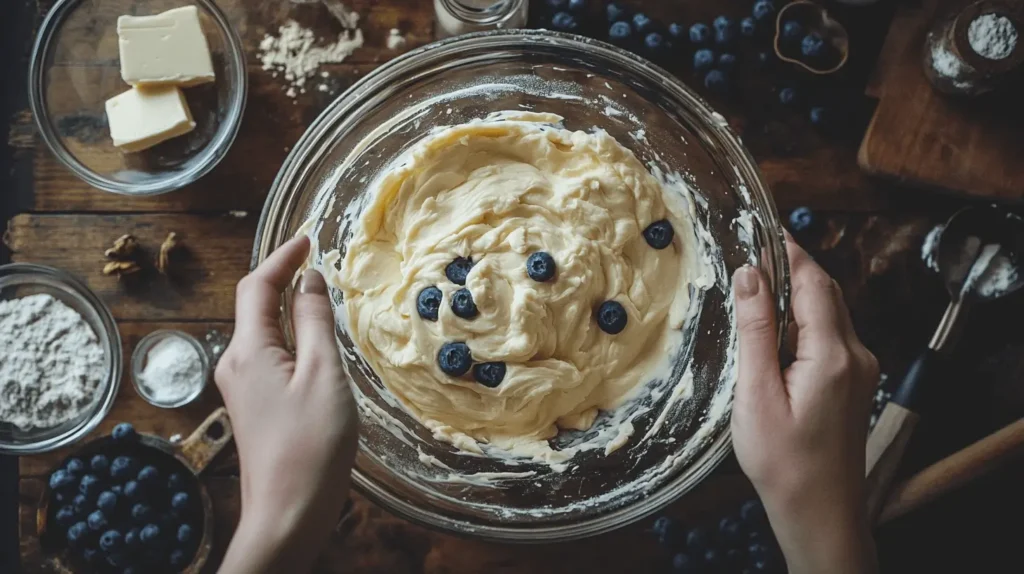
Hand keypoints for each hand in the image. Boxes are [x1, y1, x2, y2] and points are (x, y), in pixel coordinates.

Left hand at [216, 236, 357, 573]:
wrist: (288, 513)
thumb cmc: (310, 445)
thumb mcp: (323, 374)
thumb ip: (315, 322)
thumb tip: (311, 280)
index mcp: (247, 351)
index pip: (257, 286)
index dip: (282, 257)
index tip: (308, 238)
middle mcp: (235, 364)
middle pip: (255, 306)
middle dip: (283, 278)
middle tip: (317, 261)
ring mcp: (242, 387)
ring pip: (264, 333)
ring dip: (289, 309)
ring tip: (322, 297)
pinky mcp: (254, 406)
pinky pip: (270, 356)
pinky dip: (291, 338)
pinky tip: (316, 344)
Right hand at [731, 234, 878, 573]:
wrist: (819, 513)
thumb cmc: (783, 462)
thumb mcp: (757, 393)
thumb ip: (757, 330)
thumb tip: (750, 273)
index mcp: (833, 354)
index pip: (813, 282)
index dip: (789, 249)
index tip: (763, 225)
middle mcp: (856, 356)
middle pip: (826, 292)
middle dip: (794, 265)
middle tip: (754, 248)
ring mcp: (861, 371)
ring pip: (830, 312)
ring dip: (798, 292)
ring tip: (758, 284)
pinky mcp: (855, 384)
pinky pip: (832, 336)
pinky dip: (805, 319)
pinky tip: (776, 329)